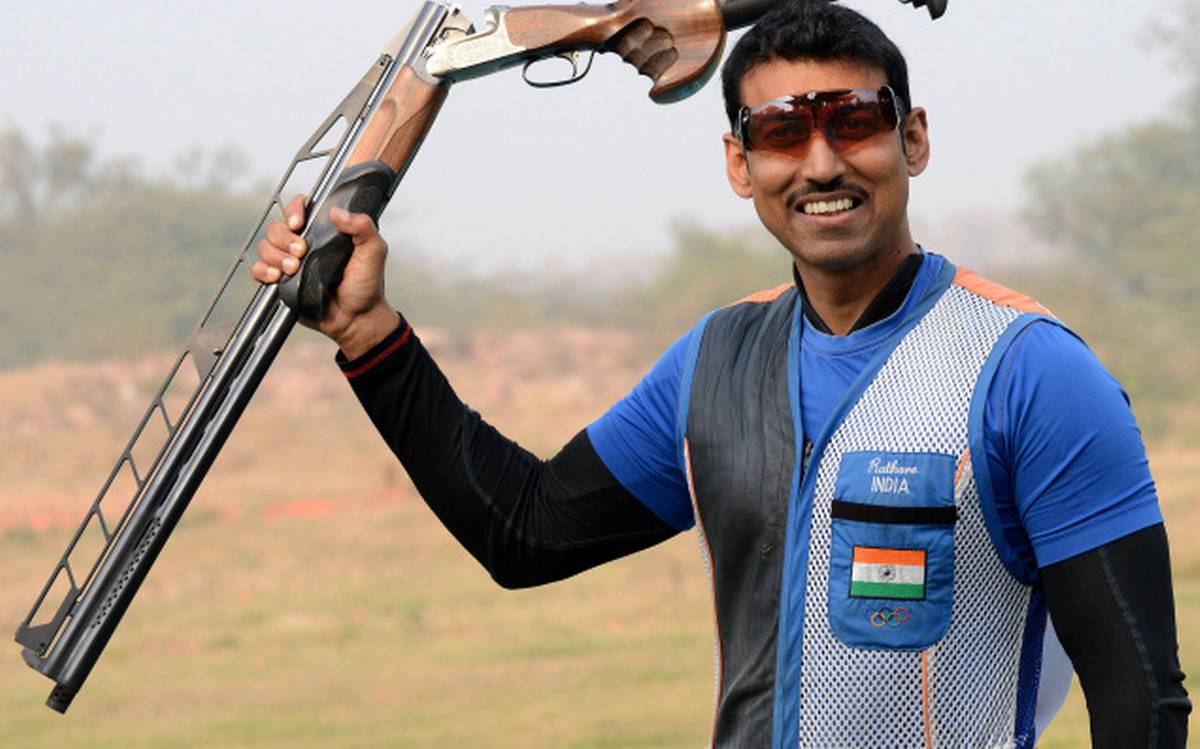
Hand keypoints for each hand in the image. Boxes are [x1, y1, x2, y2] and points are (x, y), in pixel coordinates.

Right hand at [251, 194, 399, 357]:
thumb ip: (363, 227)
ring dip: (275, 256)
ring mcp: (291, 262)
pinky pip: (259, 270)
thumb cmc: (366, 286)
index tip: (299, 223)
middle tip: (302, 252)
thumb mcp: (374, 252)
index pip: (300, 208)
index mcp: (324, 231)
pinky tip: (277, 277)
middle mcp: (304, 243)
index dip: (294, 211)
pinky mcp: (282, 282)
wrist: (357, 318)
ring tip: (293, 268)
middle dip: (285, 238)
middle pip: (277, 227)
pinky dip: (262, 270)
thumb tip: (337, 212)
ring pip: (266, 246)